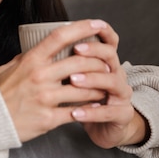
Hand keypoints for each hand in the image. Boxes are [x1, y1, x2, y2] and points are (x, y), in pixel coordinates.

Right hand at [0, 19, 110, 141]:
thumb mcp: (8, 68)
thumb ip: (25, 58)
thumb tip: (38, 47)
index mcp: (31, 60)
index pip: (60, 37)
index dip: (82, 27)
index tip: (98, 24)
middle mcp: (39, 76)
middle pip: (80, 63)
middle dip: (100, 63)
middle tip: (109, 65)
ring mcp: (44, 98)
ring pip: (84, 89)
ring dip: (99, 88)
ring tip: (106, 87)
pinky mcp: (48, 118)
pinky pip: (77, 112)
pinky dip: (90, 109)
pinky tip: (96, 107)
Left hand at [67, 22, 146, 146]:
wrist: (102, 128)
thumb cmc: (82, 100)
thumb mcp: (70, 80)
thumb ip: (60, 63)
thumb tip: (35, 46)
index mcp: (105, 62)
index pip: (108, 41)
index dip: (100, 33)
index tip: (82, 30)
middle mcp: (117, 74)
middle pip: (111, 56)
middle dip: (93, 51)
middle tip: (75, 51)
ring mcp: (122, 94)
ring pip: (113, 81)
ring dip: (92, 79)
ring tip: (73, 80)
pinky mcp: (123, 114)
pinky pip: (110, 111)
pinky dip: (92, 111)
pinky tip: (75, 112)